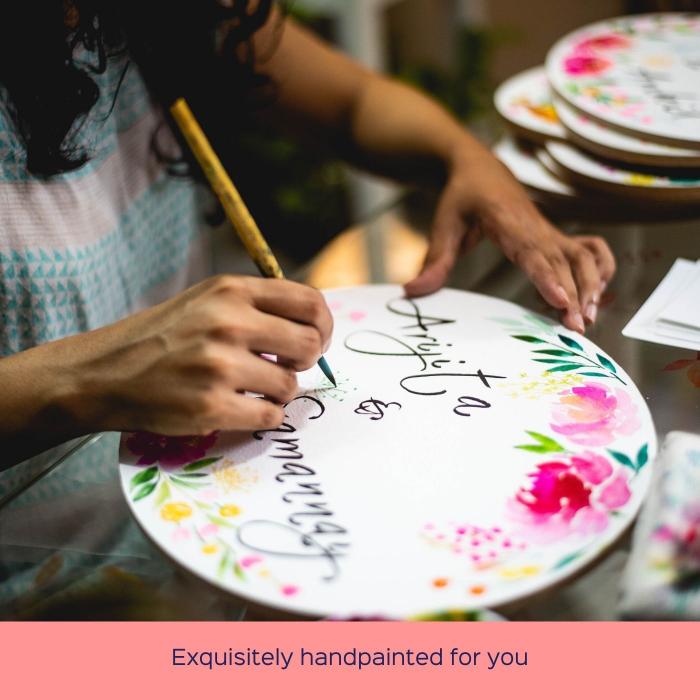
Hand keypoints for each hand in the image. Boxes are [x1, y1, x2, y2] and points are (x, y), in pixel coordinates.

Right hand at [61, 275, 332, 434]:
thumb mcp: (206, 300)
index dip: (323, 325)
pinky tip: (242, 408)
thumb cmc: (162, 337)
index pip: (310, 302)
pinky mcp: (212, 405)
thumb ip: (256, 306)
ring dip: (278, 393)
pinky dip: (264, 416)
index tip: (316, 339)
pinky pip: (271, 416)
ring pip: (290, 385)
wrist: (104, 372)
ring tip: (252, 389)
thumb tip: (313, 326)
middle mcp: (228, 322)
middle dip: (305, 361)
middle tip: (285, 368)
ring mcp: (219, 365)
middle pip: (310, 344)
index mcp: (231, 291)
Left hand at [404, 154, 615, 332]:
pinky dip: (599, 268)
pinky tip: (595, 293)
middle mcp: (536, 227)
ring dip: (592, 284)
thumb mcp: (443, 224)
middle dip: (575, 294)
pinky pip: (589, 249)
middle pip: (563, 261)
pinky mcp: (555, 236)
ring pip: (583, 256)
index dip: (549, 277)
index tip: (562, 301)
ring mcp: (550, 232)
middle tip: (578, 327)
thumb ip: (434, 260)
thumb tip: (413, 292)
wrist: (480, 168)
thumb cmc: (462, 195)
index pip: (532, 253)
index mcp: (508, 222)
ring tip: (588, 317)